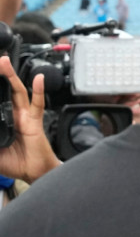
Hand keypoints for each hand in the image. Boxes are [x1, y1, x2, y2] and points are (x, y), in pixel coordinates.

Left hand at [0, 55, 59, 183]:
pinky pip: (37, 104)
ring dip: (12, 77)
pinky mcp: (35, 121)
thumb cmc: (15, 163)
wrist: (34, 174)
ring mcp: (25, 117)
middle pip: (5, 91)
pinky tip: (39, 79)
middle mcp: (13, 115)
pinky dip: (39, 91)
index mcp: (2, 121)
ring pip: (18, 92)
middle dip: (0, 76)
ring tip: (4, 62)